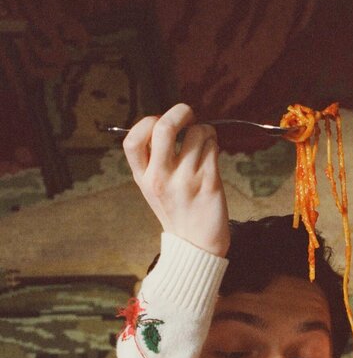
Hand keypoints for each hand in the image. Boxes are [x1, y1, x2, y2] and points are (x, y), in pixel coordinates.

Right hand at [123, 103, 230, 256]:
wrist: (197, 245)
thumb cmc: (177, 211)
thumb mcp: (153, 187)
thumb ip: (153, 159)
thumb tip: (169, 122)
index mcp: (143, 177)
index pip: (132, 139)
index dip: (146, 122)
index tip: (159, 121)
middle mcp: (161, 177)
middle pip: (164, 128)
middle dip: (180, 112)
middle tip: (188, 114)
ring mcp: (185, 179)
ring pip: (197, 133)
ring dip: (204, 132)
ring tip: (204, 145)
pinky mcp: (208, 182)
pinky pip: (213, 147)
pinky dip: (214, 145)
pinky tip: (211, 157)